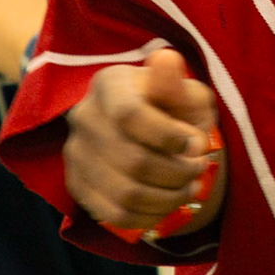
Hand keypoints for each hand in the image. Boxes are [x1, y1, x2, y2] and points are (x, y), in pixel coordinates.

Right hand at [64, 48, 222, 234]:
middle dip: (178, 171)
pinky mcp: (76, 185)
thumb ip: (176, 84)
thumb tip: (166, 59)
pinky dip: (149, 215)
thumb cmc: (178, 110)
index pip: (130, 115)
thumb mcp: (187, 93)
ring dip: (168, 197)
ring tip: (190, 187)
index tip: (197, 144)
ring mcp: (75, 153)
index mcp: (110, 84)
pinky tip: (169, 203)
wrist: (159, 138)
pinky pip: (113, 214)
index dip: (168, 137)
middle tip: (199, 169)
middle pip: (132, 160)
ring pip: (125, 192)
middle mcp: (84, 116)